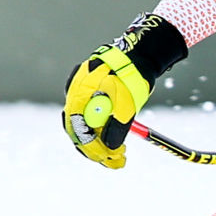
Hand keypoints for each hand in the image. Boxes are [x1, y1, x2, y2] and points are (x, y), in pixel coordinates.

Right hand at [64, 14, 187, 167]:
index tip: (108, 159)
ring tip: (120, 155)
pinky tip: (116, 143)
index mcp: (79, 93)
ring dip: (100, 143)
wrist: (139, 54)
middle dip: (96, 149)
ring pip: (86, 126)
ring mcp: (82, 94)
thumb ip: (117, 127)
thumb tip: (111, 149)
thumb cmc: (132, 76)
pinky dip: (102, 132)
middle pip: (79, 129)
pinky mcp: (91, 95)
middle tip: (117, 161)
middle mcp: (75, 94)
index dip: (92, 147)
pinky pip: (92, 119)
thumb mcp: (127, 104)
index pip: (78, 128)